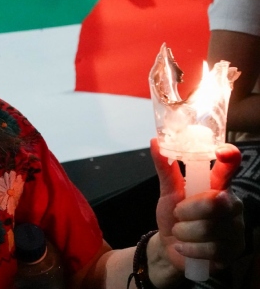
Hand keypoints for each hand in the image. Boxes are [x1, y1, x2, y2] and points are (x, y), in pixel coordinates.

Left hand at [150, 139, 243, 279]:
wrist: (171, 246)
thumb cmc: (175, 215)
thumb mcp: (168, 191)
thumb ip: (165, 168)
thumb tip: (154, 141)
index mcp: (218, 185)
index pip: (229, 169)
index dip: (229, 158)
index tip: (222, 151)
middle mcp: (232, 204)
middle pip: (213, 203)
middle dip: (186, 211)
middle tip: (179, 215)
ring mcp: (236, 227)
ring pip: (209, 229)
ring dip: (184, 232)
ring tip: (181, 232)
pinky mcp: (234, 250)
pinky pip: (211, 249)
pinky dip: (190, 248)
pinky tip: (186, 247)